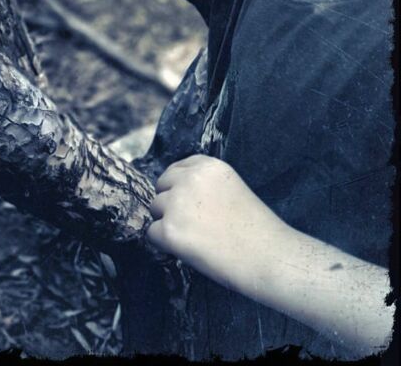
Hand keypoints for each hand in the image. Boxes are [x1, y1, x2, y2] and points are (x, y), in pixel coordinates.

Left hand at [147, 154, 287, 297]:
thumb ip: (204, 184)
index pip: (176, 169)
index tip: (191, 206)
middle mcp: (189, 178)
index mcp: (208, 165)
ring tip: (195, 239)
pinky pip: (152, 235)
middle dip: (170, 205)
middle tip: (192, 225)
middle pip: (161, 187)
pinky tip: (188, 251)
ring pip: (155, 210)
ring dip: (168, 224)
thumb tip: (175, 193)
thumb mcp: (231, 188)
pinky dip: (164, 245)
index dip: (179, 189)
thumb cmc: (256, 229)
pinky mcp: (170, 230)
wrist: (269, 257)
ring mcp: (177, 203)